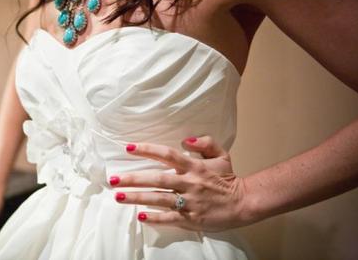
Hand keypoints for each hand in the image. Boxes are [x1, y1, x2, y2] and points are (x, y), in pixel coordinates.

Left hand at [109, 136, 252, 231]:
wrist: (244, 203)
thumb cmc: (229, 179)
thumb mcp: (221, 154)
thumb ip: (205, 142)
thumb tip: (185, 140)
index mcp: (194, 166)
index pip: (167, 154)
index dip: (147, 150)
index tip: (128, 148)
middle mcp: (189, 183)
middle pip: (157, 179)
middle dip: (133, 179)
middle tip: (113, 179)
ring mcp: (189, 202)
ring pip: (159, 199)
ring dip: (137, 198)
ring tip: (118, 196)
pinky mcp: (191, 219)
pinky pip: (169, 218)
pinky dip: (155, 218)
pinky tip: (140, 216)